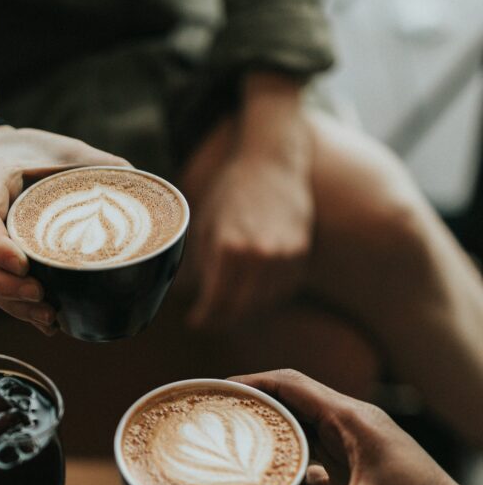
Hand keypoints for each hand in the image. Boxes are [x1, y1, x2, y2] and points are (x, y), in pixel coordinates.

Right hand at [0, 125, 130, 332]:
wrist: (2, 155)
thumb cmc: (37, 152)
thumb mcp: (68, 149)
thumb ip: (100, 164)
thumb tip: (143, 185)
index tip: (24, 264)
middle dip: (4, 286)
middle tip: (41, 295)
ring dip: (12, 305)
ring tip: (50, 317)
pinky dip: (19, 309)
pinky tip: (48, 323)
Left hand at [184, 74, 312, 329]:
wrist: (271, 163)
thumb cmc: (230, 191)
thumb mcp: (204, 223)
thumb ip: (197, 262)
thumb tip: (183, 294)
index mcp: (228, 247)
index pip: (216, 301)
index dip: (204, 317)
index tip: (195, 321)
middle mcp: (258, 255)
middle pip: (240, 309)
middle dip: (222, 319)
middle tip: (211, 320)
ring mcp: (284, 256)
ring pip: (264, 304)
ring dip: (245, 311)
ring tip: (231, 308)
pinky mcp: (300, 254)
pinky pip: (283, 290)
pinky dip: (268, 297)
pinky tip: (254, 293)